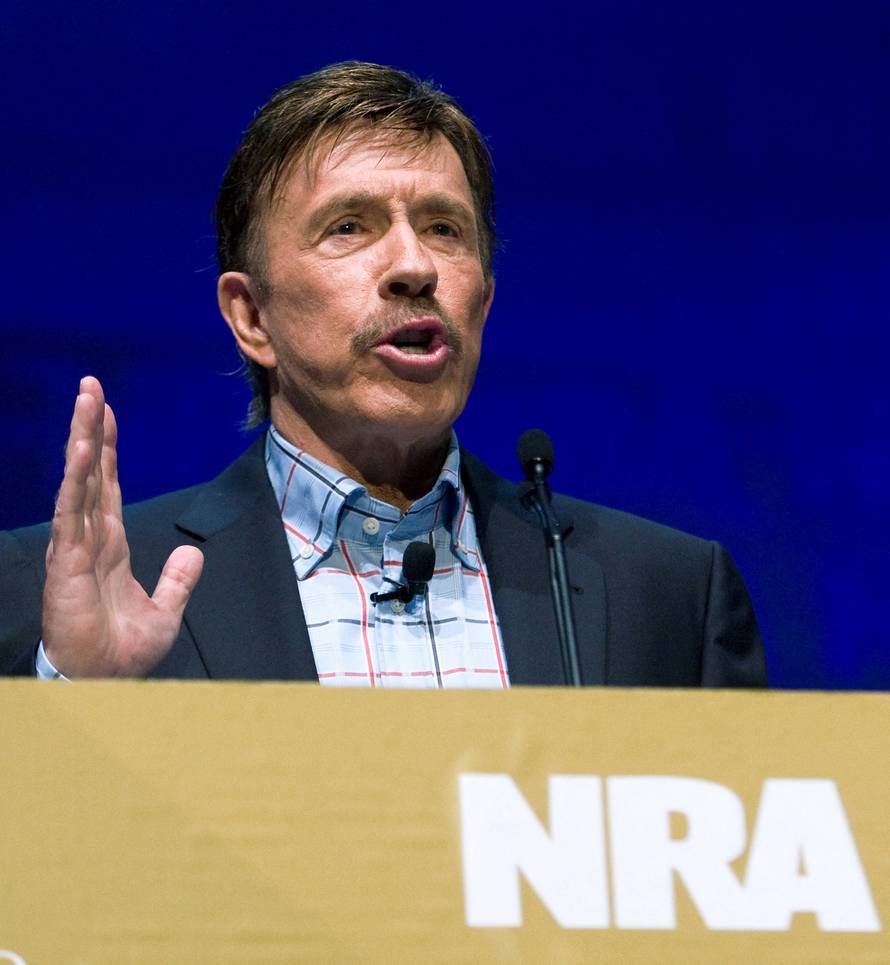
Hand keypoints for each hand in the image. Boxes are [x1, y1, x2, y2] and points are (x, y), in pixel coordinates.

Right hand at [42, 377, 203, 676]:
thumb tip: (192, 553)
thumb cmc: (124, 650)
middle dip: (92, 428)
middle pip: (92, 471)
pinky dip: (78, 479)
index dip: (109, 448)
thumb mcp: (166, 610)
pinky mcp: (70, 561)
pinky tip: (83, 450)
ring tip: (86, 400)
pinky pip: (74, 512)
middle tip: (92, 386)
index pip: (108, 484)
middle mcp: (90, 537)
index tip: (108, 412)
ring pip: (80, 481)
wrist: (106, 682)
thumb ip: (178, 580)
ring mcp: (77, 545)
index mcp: (111, 544)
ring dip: (83, 439)